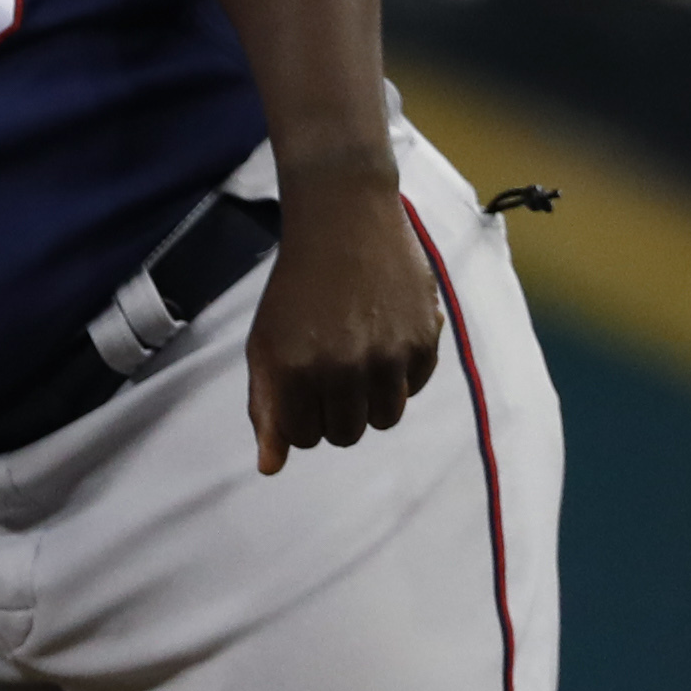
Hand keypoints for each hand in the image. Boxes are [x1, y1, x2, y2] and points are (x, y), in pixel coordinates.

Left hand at [245, 182, 445, 474]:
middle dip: (334, 413)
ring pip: (384, 420)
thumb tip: (270, 468)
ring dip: (369, 400)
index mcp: (295, 370)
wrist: (343, 223)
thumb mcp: (266, 343)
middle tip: (329, 372)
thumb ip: (267, 407)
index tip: (300, 390)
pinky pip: (415, 389)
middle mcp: (343, 368)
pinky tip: (383, 338)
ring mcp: (388, 357)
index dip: (300, 419)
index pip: (303, 439)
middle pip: (345, 435)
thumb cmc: (296, 288)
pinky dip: (400, 375)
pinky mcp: (424, 342)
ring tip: (356, 358)